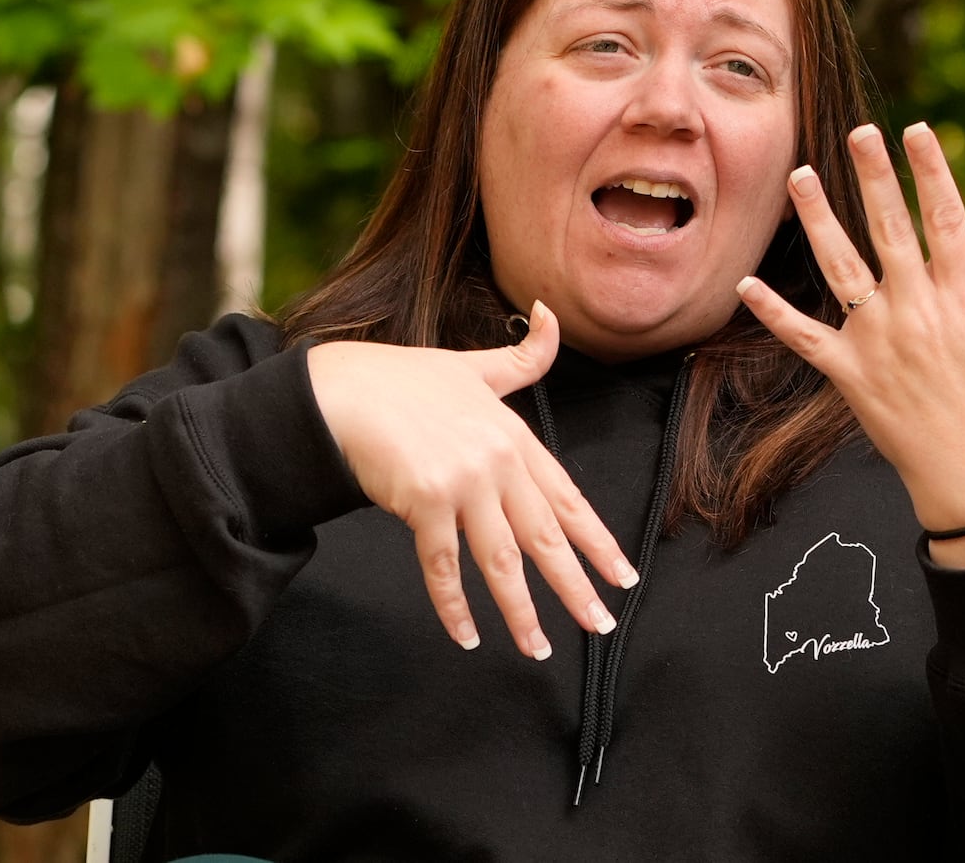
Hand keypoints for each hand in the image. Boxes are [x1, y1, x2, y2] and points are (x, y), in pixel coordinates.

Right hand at [306, 301, 637, 656]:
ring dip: (522, 611)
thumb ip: (521, 358)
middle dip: (575, 586)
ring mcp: (463, 482)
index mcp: (513, 435)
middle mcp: (497, 461)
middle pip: (545, 536)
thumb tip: (552, 316)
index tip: (624, 576)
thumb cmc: (402, 379)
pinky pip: (444, 567)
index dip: (597, 541)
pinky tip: (467, 637)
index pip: (567, 498)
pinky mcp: (424, 501)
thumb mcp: (471, 364)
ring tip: (540, 647)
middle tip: (600, 625)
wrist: (340, 390)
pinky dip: (455, 606)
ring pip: (502, 560)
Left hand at [736, 122, 964, 564]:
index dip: (931, 172)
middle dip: (872, 177)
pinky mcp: (849, 376)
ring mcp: (878, 342)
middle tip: (856, 131)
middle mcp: (916, 311)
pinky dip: (773, 312)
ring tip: (799, 177)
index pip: (946, 218)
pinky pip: (804, 338)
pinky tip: (745, 283)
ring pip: (840, 268)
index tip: (918, 130)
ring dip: (817, 220)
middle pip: (888, 229)